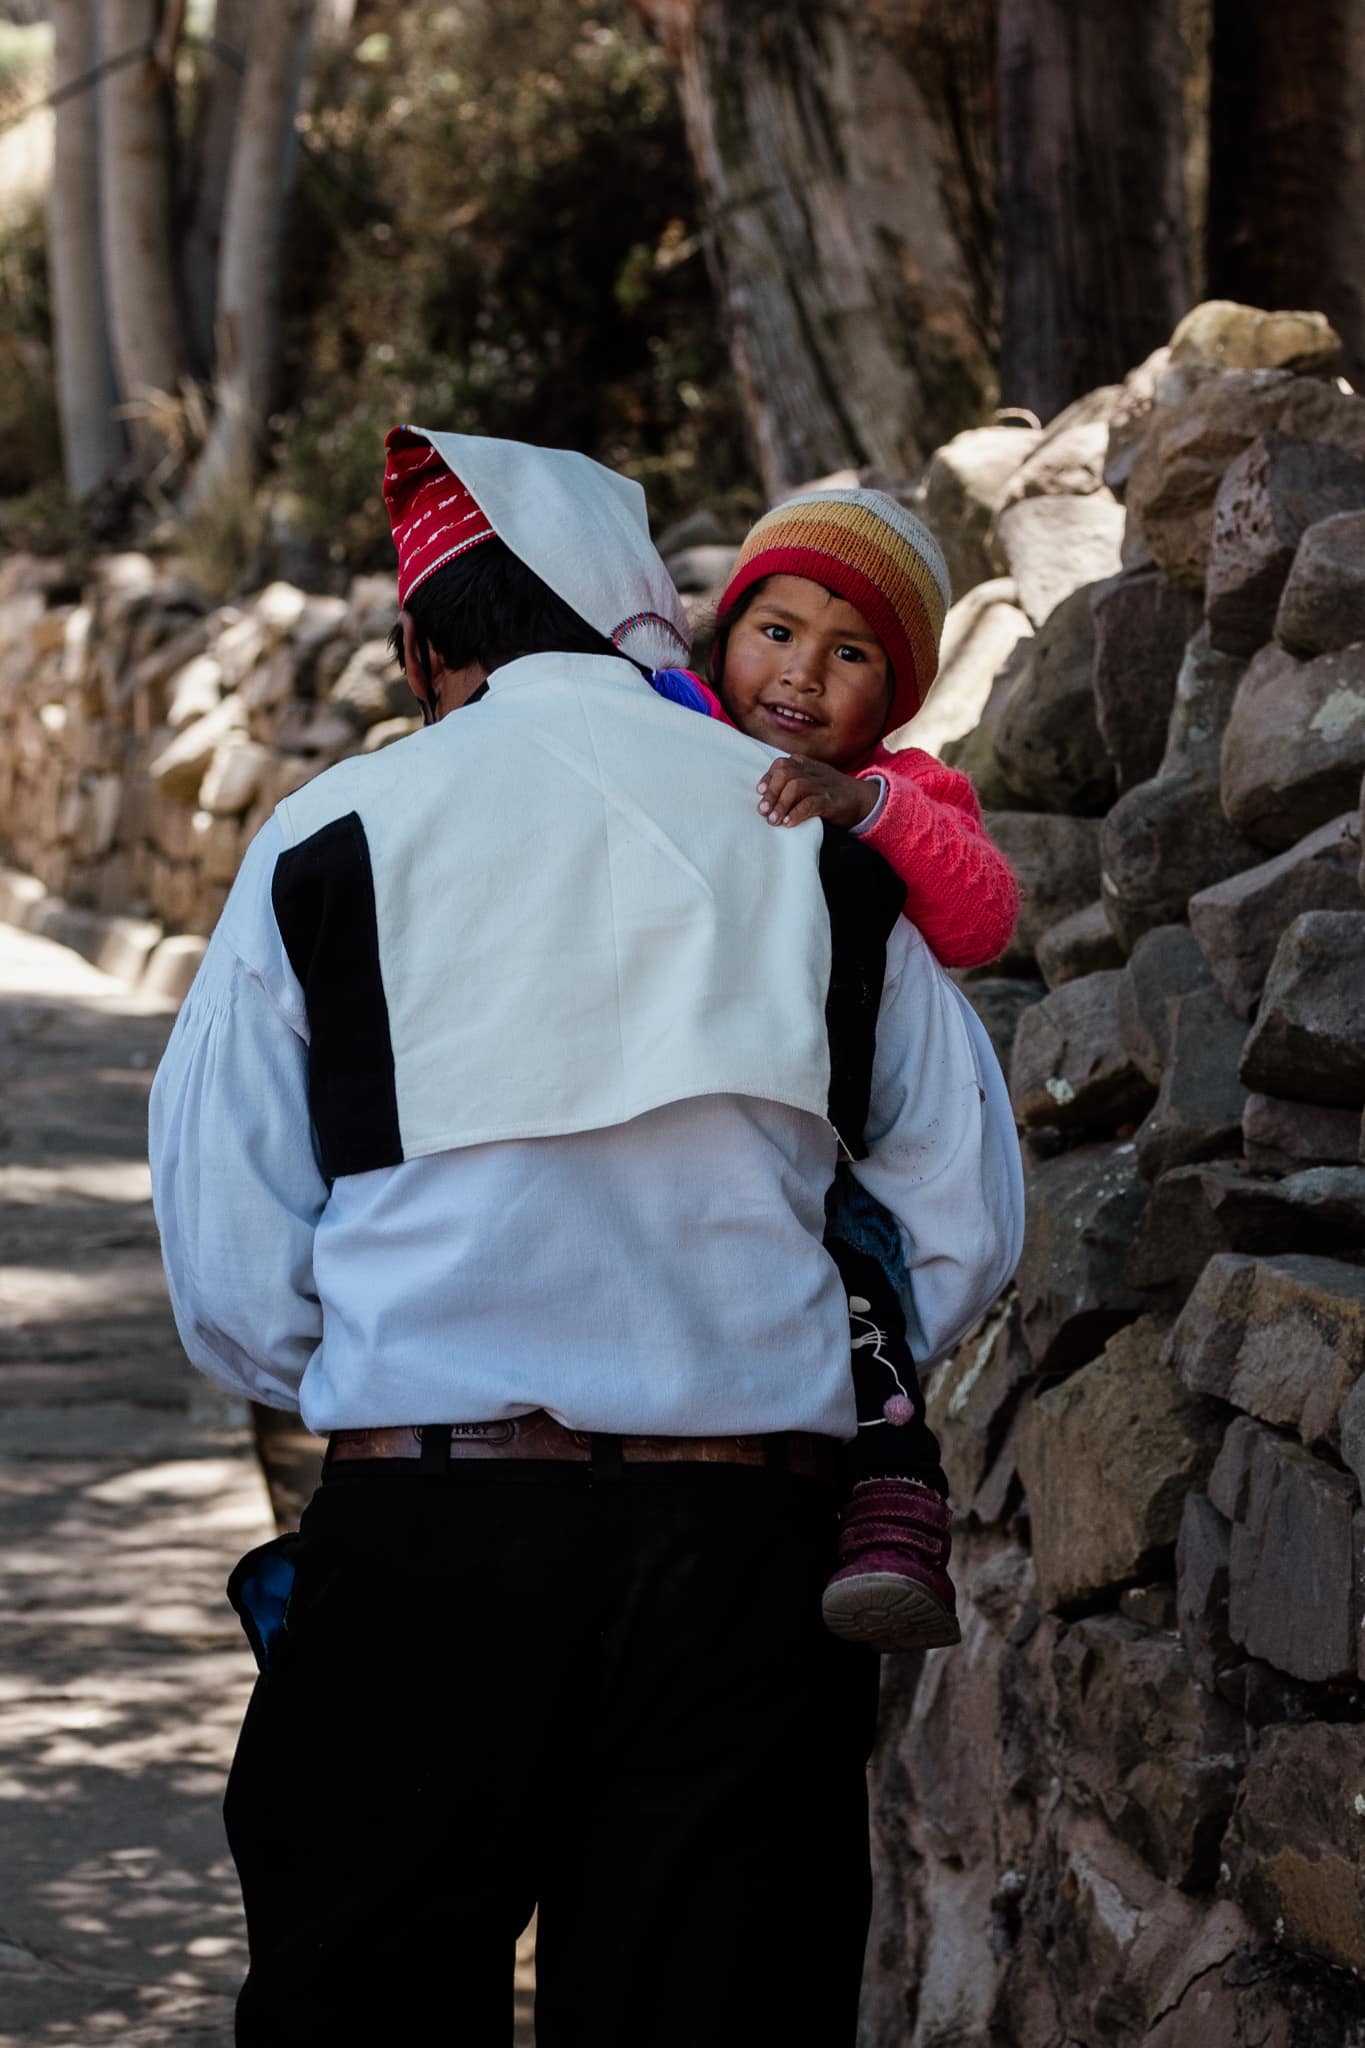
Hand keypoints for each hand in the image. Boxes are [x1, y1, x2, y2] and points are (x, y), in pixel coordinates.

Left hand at [756, 756, 878, 828]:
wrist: (864, 799)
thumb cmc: (831, 793)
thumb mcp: (811, 781)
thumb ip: (791, 783)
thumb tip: (765, 799)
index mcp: (806, 765)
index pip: (781, 764)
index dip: (768, 777)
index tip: (759, 792)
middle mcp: (813, 772)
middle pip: (786, 774)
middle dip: (771, 792)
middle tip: (762, 811)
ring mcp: (823, 785)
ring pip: (796, 787)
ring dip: (781, 804)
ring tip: (773, 820)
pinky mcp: (832, 801)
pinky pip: (811, 804)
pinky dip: (797, 813)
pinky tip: (789, 823)